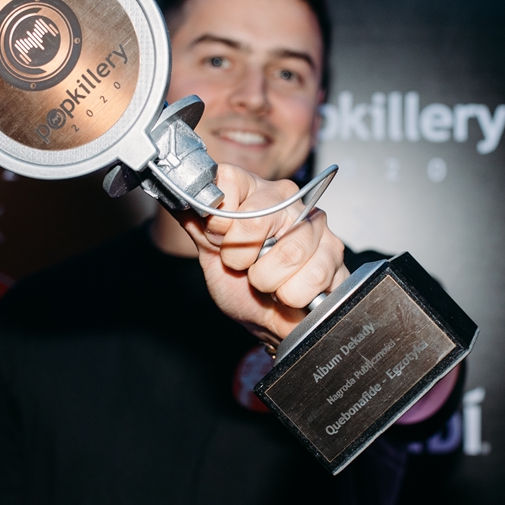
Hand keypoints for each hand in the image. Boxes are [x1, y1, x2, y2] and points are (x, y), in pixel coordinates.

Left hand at [176, 163, 349, 345]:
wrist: (269, 324)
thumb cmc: (242, 286)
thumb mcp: (210, 251)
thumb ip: (193, 218)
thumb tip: (168, 187)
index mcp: (254, 190)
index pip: (228, 180)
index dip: (218, 218)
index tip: (219, 240)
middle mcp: (288, 199)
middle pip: (257, 219)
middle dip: (242, 257)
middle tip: (246, 268)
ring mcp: (317, 225)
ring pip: (287, 252)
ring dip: (269, 281)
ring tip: (270, 283)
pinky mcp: (336, 254)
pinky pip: (312, 275)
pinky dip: (293, 295)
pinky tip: (292, 292)